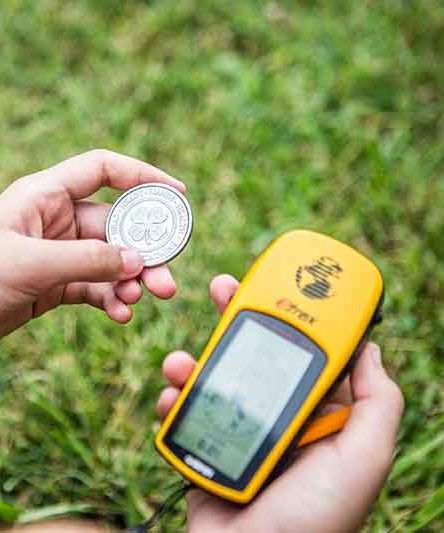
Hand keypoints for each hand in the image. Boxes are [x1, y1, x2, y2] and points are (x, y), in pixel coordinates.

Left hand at [0, 149, 185, 336]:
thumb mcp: (30, 264)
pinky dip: (112, 299)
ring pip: (112, 260)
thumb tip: (138, 262)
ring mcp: (61, 253)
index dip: (142, 176)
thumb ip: (87, 260)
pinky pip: (96, 287)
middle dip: (144, 252)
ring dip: (132, 280)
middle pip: (117, 226)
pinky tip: (121, 314)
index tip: (177, 194)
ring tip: (142, 299)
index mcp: (45, 196)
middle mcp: (57, 221)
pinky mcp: (58, 283)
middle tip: (166, 278)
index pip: (103, 170)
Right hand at [157, 275, 403, 532]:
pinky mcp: (205, 442)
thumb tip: (371, 348)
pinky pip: (186, 408)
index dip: (293, 315)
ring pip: (216, 374)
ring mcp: (239, 427)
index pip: (305, 351)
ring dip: (195, 358)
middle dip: (237, 319)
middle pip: (256, 353)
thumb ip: (377, 404)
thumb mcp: (362, 460)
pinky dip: (173, 397)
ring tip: (179, 362)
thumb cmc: (312, 520)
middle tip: (221, 289)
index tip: (278, 286)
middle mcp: (277, 414)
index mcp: (315, 413)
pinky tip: (170, 395)